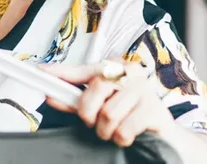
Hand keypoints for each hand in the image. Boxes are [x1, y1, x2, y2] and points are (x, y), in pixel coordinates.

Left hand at [41, 60, 176, 146]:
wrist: (165, 137)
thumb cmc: (129, 117)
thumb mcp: (100, 107)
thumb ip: (77, 101)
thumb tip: (52, 96)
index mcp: (115, 68)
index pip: (83, 70)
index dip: (62, 72)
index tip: (41, 72)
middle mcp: (130, 73)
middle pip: (95, 90)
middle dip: (89, 115)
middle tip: (97, 123)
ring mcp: (144, 89)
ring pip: (108, 113)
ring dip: (106, 131)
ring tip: (115, 131)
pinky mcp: (154, 110)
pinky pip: (123, 129)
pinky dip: (121, 139)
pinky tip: (129, 137)